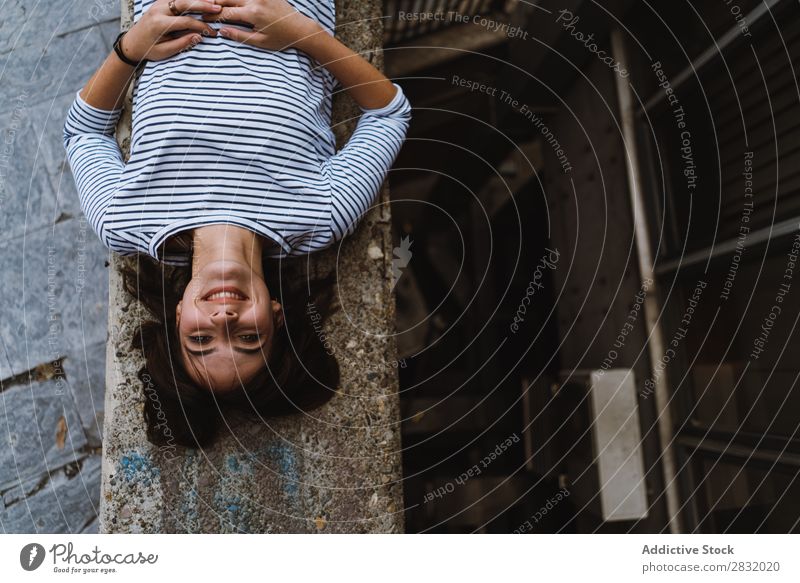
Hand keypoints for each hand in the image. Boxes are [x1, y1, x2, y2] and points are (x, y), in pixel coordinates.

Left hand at [122, 0, 219, 60]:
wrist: (132, 42)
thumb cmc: (148, 49)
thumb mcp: (165, 51)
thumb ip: (182, 43)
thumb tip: (199, 36)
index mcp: (159, 23)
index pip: (186, 21)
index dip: (201, 26)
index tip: (213, 32)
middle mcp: (158, 10)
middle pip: (184, 3)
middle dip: (202, 5)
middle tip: (217, 8)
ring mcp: (158, 4)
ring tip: (212, 2)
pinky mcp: (160, 2)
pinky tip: (200, 1)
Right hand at [202, 0, 322, 50]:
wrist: (301, 28)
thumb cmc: (281, 38)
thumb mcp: (260, 42)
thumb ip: (240, 36)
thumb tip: (221, 32)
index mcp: (253, 13)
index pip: (226, 12)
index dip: (212, 16)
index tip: (203, 19)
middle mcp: (255, 0)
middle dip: (213, 3)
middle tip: (202, 8)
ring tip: (213, 4)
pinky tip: (228, 1)